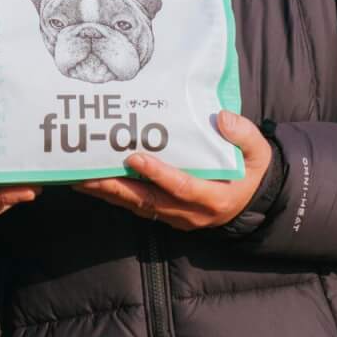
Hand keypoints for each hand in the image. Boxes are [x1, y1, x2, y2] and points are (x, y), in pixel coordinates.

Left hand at [74, 111, 272, 229]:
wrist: (252, 198)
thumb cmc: (253, 169)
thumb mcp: (258, 151)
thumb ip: (243, 134)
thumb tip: (223, 118)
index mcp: (215, 198)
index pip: (182, 187)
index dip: (158, 174)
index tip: (134, 157)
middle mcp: (192, 213)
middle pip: (148, 202)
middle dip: (115, 189)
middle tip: (85, 174)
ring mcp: (177, 217)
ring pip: (138, 206)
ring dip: (108, 194)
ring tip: (79, 177)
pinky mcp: (166, 215)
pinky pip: (137, 206)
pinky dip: (115, 195)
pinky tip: (93, 182)